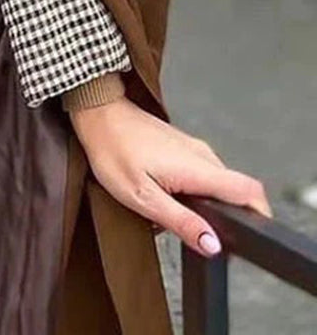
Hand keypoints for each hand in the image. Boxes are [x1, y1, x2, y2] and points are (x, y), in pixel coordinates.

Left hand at [70, 97, 271, 257]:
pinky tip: (159, 189)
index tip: (246, 234)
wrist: (97, 111)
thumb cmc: (112, 149)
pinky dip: (186, 188)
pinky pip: (198, 173)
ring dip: (198, 202)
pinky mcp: (181, 145)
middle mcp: (203, 155)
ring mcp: (193, 148)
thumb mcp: (142, 196)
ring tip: (164, 206)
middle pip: (233, 192)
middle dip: (217, 216)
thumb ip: (181, 221)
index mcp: (198, 168)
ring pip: (214, 184)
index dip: (258, 216)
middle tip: (186, 225)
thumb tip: (212, 244)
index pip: (250, 191)